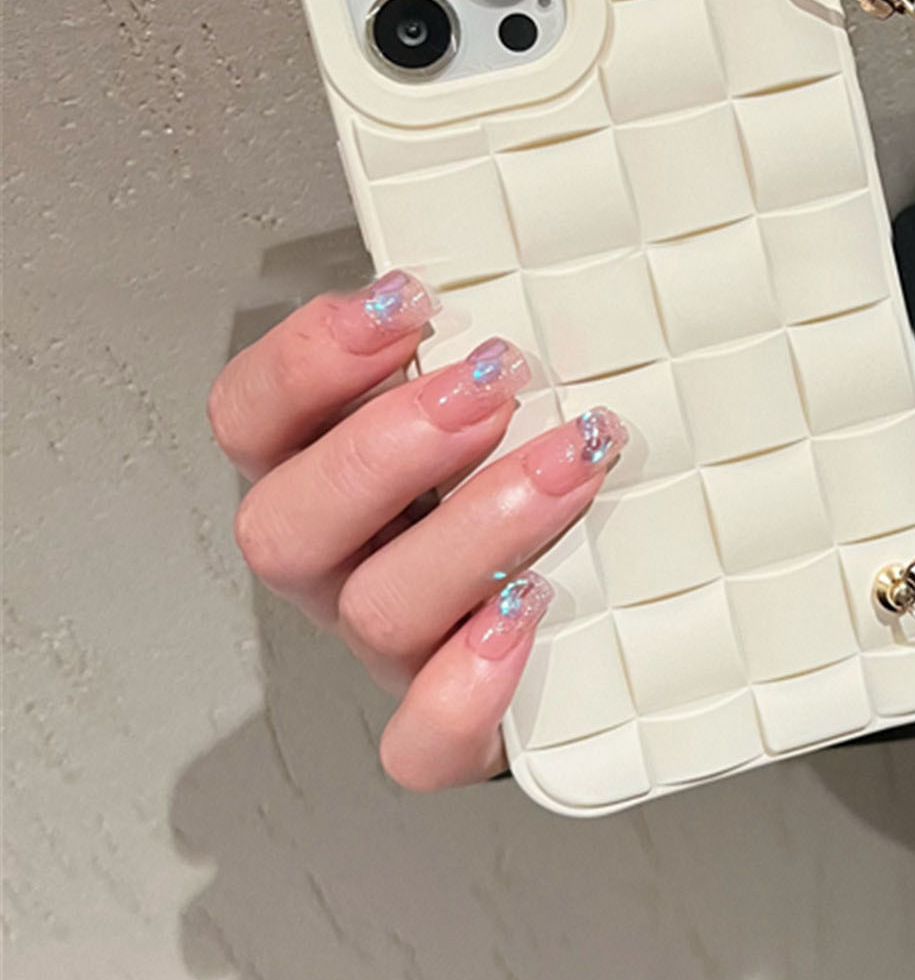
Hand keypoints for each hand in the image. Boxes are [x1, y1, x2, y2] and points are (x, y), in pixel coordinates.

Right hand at [207, 270, 624, 789]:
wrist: (595, 616)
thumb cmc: (538, 468)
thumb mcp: (508, 390)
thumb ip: (491, 335)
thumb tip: (555, 236)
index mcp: (328, 470)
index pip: (254, 418)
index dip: (312, 358)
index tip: (406, 299)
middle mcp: (343, 561)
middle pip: (289, 524)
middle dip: (388, 444)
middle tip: (492, 383)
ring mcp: (390, 646)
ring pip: (375, 608)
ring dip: (473, 527)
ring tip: (568, 462)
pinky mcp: (450, 725)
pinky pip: (419, 742)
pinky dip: (466, 690)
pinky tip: (527, 617)